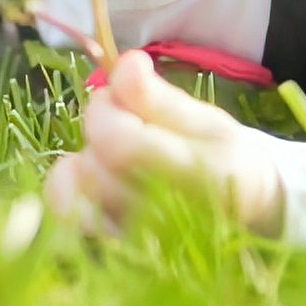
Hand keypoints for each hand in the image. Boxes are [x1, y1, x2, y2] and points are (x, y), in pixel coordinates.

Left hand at [43, 51, 285, 236]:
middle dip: (100, 126)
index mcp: (199, 177)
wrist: (240, 211)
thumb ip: (158, 95)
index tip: (118, 90)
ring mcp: (134, 238)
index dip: (106, 105)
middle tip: (123, 118)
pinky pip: (66, 211)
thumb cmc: (221, 158)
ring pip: (78, 185)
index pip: (119, 142)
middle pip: (96, 163)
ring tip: (115, 150)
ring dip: (88, 154)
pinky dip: (65, 184)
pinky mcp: (112, 243)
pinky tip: (83, 170)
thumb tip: (126, 62)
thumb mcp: (206, 120)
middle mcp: (164, 218)